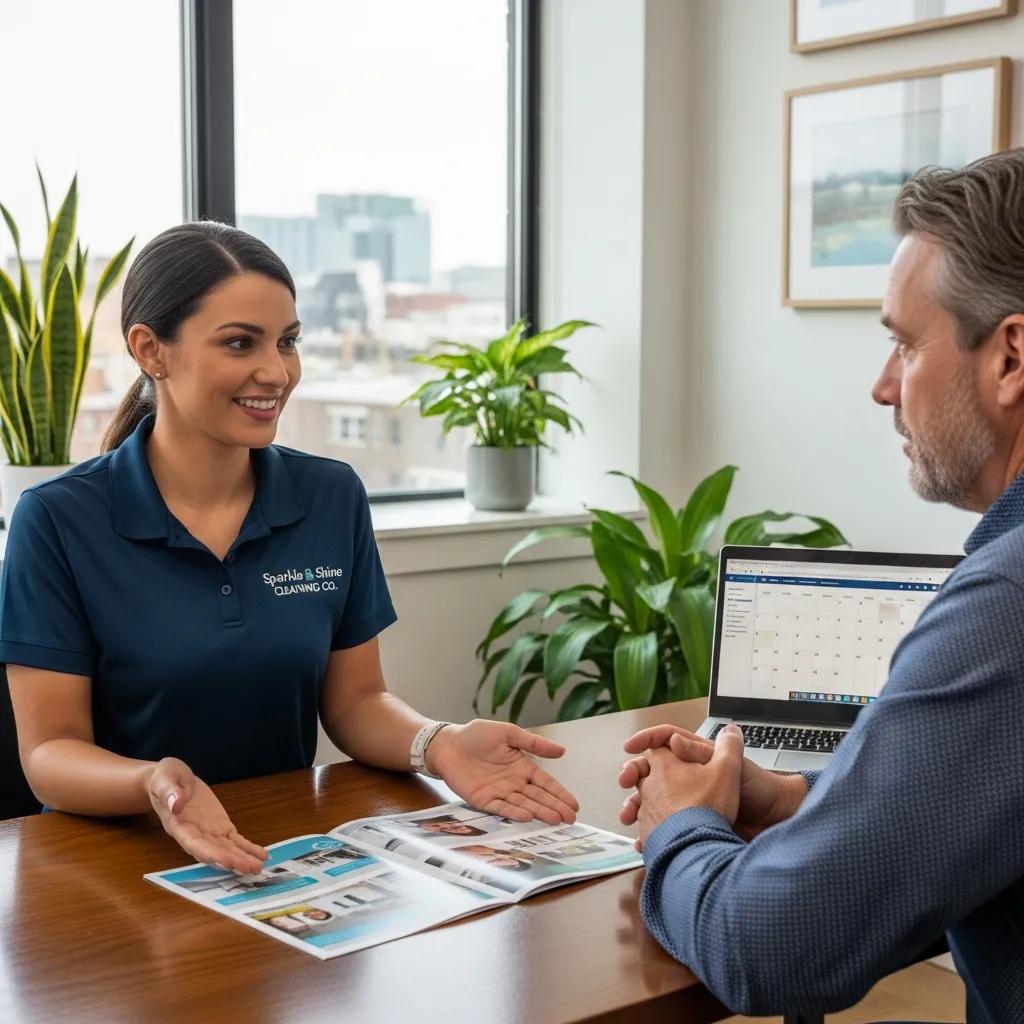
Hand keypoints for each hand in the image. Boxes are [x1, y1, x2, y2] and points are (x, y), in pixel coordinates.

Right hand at [146, 757, 267, 873]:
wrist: (171, 779)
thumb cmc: (164, 778)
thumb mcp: (164, 779)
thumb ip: (169, 791)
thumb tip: (176, 803)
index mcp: (178, 825)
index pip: (193, 843)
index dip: (210, 854)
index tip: (226, 862)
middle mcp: (194, 834)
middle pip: (213, 851)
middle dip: (232, 861)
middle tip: (251, 869)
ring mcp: (208, 832)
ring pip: (226, 849)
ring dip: (242, 858)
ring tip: (258, 867)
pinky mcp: (220, 826)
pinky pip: (234, 839)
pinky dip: (247, 847)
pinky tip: (261, 855)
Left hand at [426, 720, 579, 824]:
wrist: (447, 743)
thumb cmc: (476, 735)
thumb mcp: (508, 733)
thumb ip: (533, 743)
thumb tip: (562, 750)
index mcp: (522, 766)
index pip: (546, 783)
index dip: (560, 794)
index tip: (575, 805)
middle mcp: (513, 782)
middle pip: (538, 797)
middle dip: (555, 807)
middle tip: (571, 819)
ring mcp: (499, 792)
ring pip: (523, 805)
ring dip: (539, 812)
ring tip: (555, 820)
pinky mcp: (483, 800)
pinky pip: (501, 808)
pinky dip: (514, 812)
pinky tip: (527, 816)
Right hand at [618, 725, 806, 842]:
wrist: (773, 824)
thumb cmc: (758, 790)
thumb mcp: (732, 766)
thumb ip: (702, 753)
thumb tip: (674, 740)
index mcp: (695, 757)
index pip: (663, 740)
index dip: (645, 740)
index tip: (629, 747)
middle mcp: (687, 776)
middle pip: (650, 769)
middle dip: (632, 774)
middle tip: (624, 783)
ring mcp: (686, 800)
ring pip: (649, 799)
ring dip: (634, 805)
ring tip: (628, 817)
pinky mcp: (687, 824)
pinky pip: (659, 826)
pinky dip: (647, 832)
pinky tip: (642, 840)